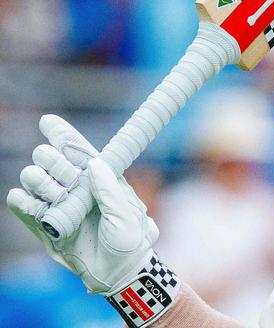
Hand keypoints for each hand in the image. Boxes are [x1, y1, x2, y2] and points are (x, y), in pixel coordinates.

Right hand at [6, 115, 158, 293]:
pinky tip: (26, 199)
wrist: (118, 273)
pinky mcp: (45, 226)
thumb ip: (108, 188)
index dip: (62, 135)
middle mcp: (76, 188)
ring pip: (35, 180)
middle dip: (51, 160)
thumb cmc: (129, 240)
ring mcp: (59, 205)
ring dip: (39, 181)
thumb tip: (94, 162)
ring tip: (54, 193)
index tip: (48, 122)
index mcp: (99, 178)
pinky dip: (22, 201)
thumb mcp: (125, 213)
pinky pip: (25, 207)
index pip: (78, 150)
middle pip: (51, 161)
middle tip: (63, 176)